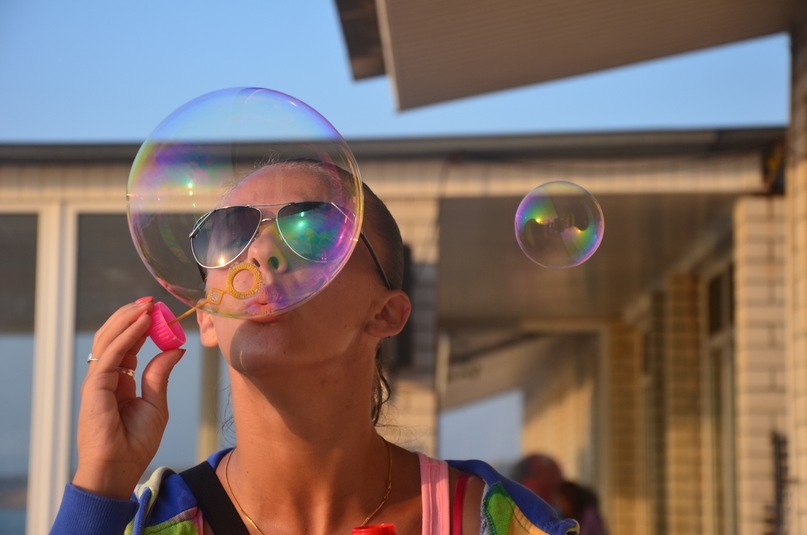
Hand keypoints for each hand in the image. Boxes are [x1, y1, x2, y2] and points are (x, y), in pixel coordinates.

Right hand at [72, 297, 184, 498]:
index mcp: (119, 381)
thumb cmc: (136, 442)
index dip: (140, 326)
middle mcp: (105, 377)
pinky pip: (110, 354)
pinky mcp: (94, 386)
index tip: (157, 311)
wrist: (121, 467)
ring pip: (108, 340)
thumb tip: (176, 348)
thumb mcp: (156, 403)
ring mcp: (97, 381)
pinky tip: (142, 323)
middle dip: (131, 316)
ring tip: (146, 305)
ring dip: (127, 319)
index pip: (127, 345)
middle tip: (150, 301)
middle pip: (114, 337)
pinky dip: (126, 335)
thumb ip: (160, 374)